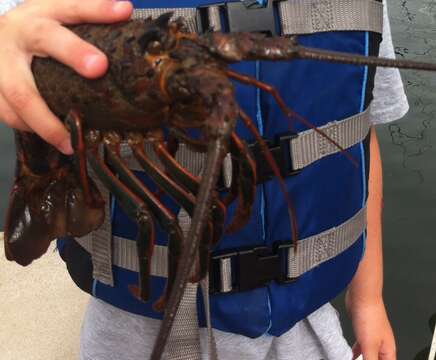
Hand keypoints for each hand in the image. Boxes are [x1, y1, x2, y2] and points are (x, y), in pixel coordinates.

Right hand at [0, 0, 132, 153]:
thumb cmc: (35, 33)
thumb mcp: (56, 18)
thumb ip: (87, 16)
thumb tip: (125, 12)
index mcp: (41, 13)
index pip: (72, 6)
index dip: (97, 9)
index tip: (123, 11)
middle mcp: (19, 33)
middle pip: (44, 39)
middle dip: (72, 52)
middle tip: (98, 66)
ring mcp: (0, 63)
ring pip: (20, 91)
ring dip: (46, 119)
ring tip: (70, 142)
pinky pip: (9, 112)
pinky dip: (32, 128)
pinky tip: (53, 140)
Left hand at [346, 296, 395, 359]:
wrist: (362, 296)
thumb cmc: (369, 316)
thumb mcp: (369, 345)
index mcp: (388, 350)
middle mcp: (382, 345)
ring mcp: (372, 337)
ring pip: (369, 355)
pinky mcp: (362, 331)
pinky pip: (360, 346)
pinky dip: (356, 353)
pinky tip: (350, 355)